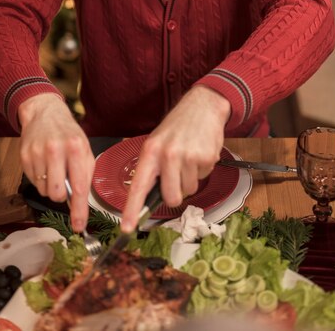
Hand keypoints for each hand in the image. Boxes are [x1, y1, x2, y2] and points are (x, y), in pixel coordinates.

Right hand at [18, 93, 94, 231]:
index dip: (79, 210)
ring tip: (53, 168)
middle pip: (56, 193)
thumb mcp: (84, 148)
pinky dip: (40, 178)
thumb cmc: (69, 134)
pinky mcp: (25, 156)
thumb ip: (85, 174)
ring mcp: (38, 153)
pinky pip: (33, 182)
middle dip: (60, 195)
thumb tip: (81, 202)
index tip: (79, 227)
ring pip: (44, 190)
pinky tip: (43, 163)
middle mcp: (56, 150)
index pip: (79, 186)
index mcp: (76, 148)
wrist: (45, 113)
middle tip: (63, 183)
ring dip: (50, 186)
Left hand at [121, 86, 230, 231]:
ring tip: (189, 157)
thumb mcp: (157, 141)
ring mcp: (188, 157)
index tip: (127, 228)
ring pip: (189, 190)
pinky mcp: (207, 158)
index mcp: (151, 151)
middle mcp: (168, 155)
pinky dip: (202, 170)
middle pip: (171, 197)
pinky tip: (200, 152)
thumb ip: (153, 167)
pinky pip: (203, 178)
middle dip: (176, 194)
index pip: (139, 186)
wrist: (203, 105)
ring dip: (190, 179)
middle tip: (177, 177)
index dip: (132, 209)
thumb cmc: (177, 126)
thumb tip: (149, 197)